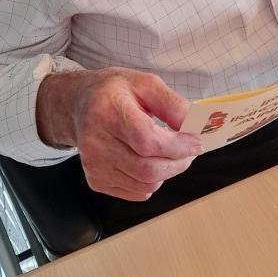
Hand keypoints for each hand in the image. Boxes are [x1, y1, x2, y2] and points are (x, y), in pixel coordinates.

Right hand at [37, 68, 203, 200]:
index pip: (148, 141)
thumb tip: (195, 127)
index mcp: (108, 111)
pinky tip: (150, 160)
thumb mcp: (146, 84)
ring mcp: (94, 165)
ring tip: (170, 153)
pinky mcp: (96, 180)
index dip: (178, 146)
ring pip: (145, 185)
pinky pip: (136, 192)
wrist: (80, 104)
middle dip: (178, 162)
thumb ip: (173, 104)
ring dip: (167, 172)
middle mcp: (96, 141)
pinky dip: (152, 181)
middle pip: (148, 169)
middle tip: (189, 149)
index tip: (197, 142)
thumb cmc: (115, 91)